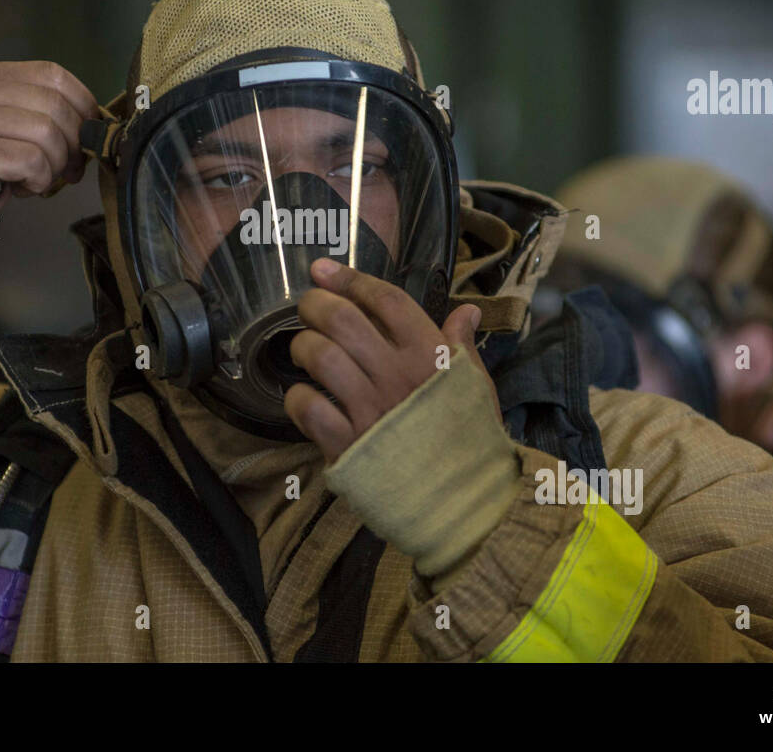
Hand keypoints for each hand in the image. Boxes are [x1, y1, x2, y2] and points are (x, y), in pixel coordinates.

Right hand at [0, 61, 98, 214]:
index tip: (91, 131)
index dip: (82, 103)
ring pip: (47, 132)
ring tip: (39, 180)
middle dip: (76, 142)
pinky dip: (40, 180)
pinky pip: (32, 160)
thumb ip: (33, 116)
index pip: (51, 73)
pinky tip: (24, 189)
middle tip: (71, 170)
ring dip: (56, 165)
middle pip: (54, 104)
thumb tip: (91, 126)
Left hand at [284, 257, 496, 460]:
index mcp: (430, 355)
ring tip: (303, 350)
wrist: (465, 503)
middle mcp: (397, 375)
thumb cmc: (469, 440)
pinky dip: (297, 398)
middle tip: (308, 306)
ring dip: (302, 346)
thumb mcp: (476, 387)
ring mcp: (370, 409)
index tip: (324, 269)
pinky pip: (308, 407)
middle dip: (315, 304)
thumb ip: (463, 346)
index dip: (351, 279)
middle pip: (343, 320)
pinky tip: (303, 397)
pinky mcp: (348, 445)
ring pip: (320, 357)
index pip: (386, 300)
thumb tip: (467, 310)